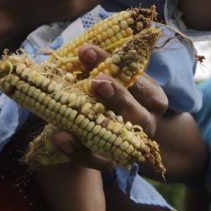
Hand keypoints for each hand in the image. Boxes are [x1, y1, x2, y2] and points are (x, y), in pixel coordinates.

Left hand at [49, 44, 168, 170]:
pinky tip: (58, 136)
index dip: (114, 64)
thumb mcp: (110, 76)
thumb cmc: (108, 93)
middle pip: (137, 113)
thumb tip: (84, 49)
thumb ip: (102, 64)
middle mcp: (146, 122)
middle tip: (95, 81)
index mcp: (152, 97)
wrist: (100, 127)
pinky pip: (97, 160)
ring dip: (97, 124)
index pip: (138, 79)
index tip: (88, 51)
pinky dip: (77, 150)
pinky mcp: (110, 161)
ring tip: (71, 113)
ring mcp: (130, 145)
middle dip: (117, 95)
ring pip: (120, 139)